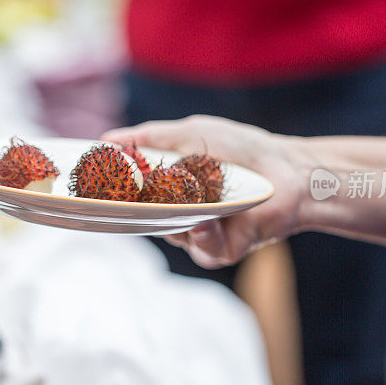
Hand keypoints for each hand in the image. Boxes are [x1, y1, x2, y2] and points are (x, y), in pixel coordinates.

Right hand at [102, 115, 311, 268]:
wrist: (288, 170)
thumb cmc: (241, 149)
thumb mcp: (191, 134)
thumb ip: (149, 138)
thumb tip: (106, 139)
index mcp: (171, 188)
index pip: (135, 197)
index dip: (118, 196)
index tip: (97, 189)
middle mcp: (183, 213)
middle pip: (148, 220)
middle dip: (142, 208)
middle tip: (133, 195)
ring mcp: (202, 232)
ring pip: (174, 236)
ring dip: (179, 216)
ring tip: (193, 195)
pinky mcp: (224, 249)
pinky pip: (202, 250)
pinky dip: (204, 234)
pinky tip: (211, 219)